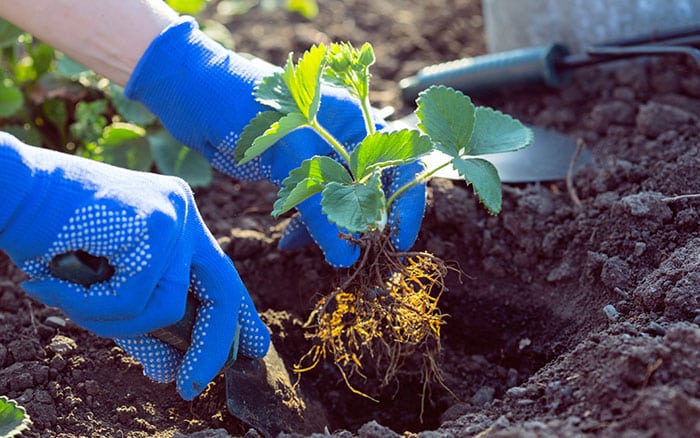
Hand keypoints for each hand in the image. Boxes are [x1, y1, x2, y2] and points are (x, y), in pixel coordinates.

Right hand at [0, 133, 269, 399]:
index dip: (237, 316)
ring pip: (166, 307)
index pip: (218, 276)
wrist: (6, 191)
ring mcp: (173, 214)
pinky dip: (90, 306)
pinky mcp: (153, 223)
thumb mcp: (103, 288)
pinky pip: (134, 299)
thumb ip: (140, 323)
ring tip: (66, 301)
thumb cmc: (47, 236)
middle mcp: (183, 213)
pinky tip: (54, 286)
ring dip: (112, 322)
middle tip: (191, 386)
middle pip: (221, 290)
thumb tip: (169, 370)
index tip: (251, 348)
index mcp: (176, 222)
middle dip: (210, 344)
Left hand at [126, 17, 425, 266]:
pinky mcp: (295, 172)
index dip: (406, 205)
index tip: (397, 242)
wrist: (192, 92)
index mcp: (357, 121)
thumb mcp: (288, 156)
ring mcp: (319, 156)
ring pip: (341, 203)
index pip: (400, 164)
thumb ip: (318, 208)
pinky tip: (289, 245)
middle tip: (359, 258)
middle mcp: (345, 139)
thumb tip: (347, 257)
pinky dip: (306, 227)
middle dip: (368, 225)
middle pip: (373, 189)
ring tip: (327, 257)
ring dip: (335, 231)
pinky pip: (312, 207)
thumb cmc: (244, 106)